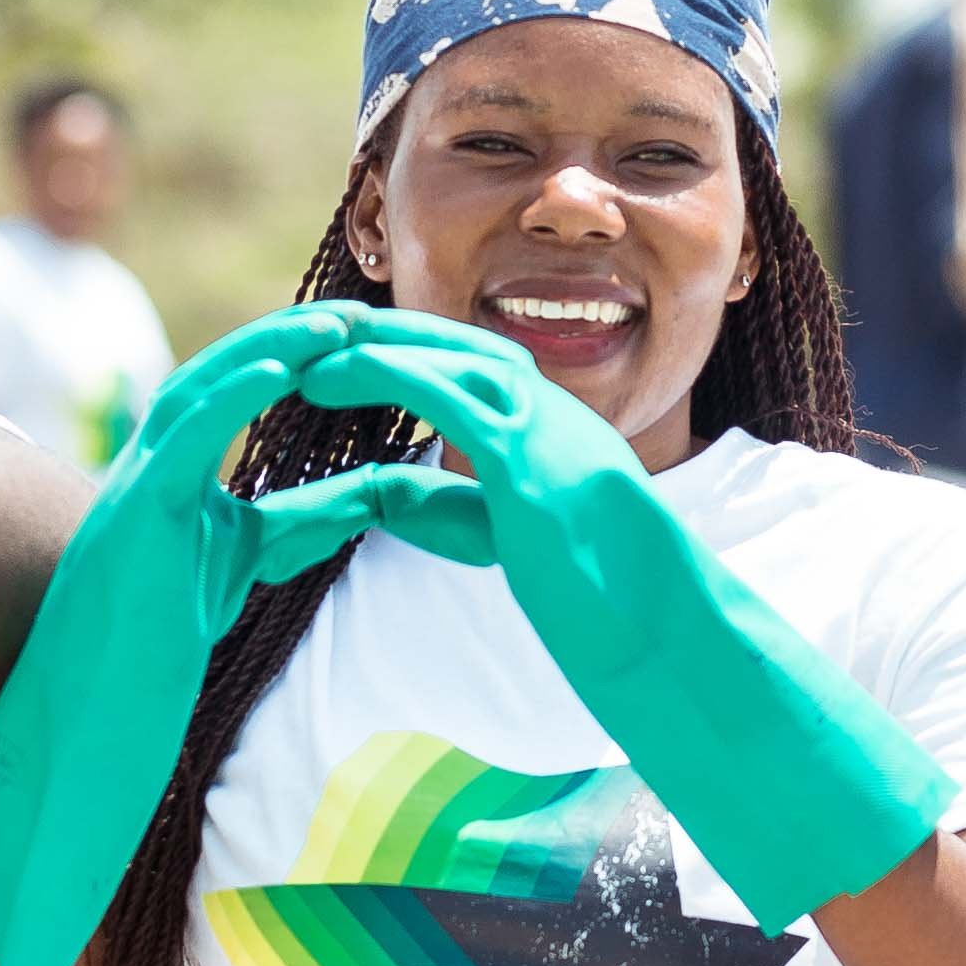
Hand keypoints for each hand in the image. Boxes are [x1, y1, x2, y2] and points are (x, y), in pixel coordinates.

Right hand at [0, 308, 496, 965]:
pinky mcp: (130, 520)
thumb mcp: (236, 576)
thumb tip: (370, 495)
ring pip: (201, 392)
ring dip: (270, 350)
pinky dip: (237, 393)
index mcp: (171, 490)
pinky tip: (290, 364)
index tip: (361, 344)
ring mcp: (131, 494)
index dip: (294, 366)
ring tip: (341, 326)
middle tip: (364, 318)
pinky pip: (186, 438)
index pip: (236, 403)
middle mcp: (146, 478)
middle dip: (289, 342)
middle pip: (220, 380)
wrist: (77, 739)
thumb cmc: (141, 674)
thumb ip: (292, 529)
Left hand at [275, 308, 951, 928]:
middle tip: (307, 333)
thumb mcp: (510, 540)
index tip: (341, 357)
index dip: (402, 358)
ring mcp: (545, 428)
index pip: (468, 371)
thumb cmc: (600, 603)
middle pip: (451, 347)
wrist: (664, 632)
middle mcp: (552, 413)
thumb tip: (382, 490)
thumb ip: (449, 505)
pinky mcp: (527, 457)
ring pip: (443, 355)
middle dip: (377, 336)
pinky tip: (326, 377)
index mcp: (553, 432)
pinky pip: (441, 391)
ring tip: (302, 345)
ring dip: (369, 343)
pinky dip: (380, 372)